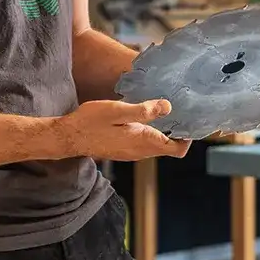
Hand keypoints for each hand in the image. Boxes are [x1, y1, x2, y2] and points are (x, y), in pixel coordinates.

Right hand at [57, 99, 191, 160]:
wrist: (68, 137)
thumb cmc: (91, 122)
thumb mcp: (118, 110)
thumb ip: (144, 110)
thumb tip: (168, 107)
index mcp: (143, 142)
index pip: (177, 149)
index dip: (189, 138)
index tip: (191, 121)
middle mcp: (140, 152)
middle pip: (170, 148)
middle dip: (179, 132)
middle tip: (183, 111)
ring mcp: (131, 153)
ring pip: (157, 146)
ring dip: (165, 132)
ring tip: (167, 111)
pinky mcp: (123, 150)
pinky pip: (145, 144)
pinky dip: (153, 133)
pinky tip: (147, 117)